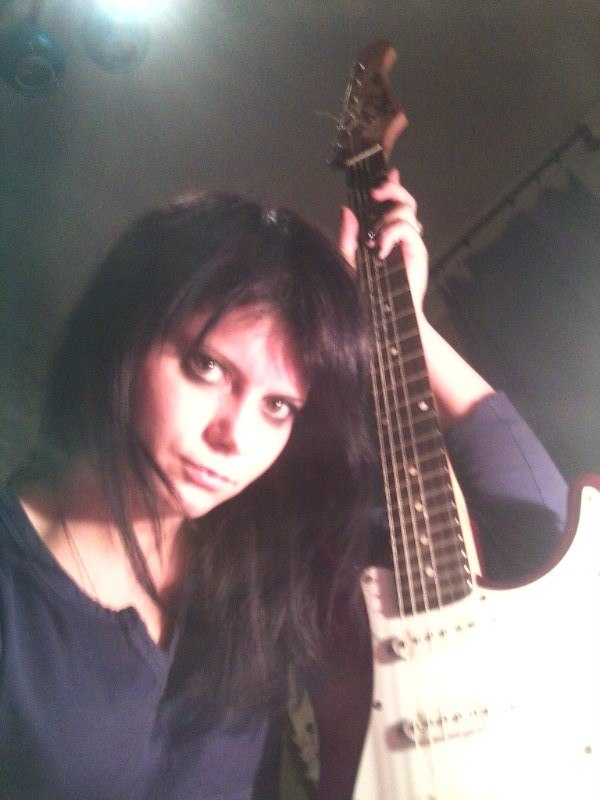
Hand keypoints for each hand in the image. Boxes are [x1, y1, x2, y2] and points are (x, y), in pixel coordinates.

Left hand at [338, 168, 428, 313]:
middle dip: (392, 189)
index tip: (387, 173)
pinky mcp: (418, 251)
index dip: (391, 185)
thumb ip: (348, 238)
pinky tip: (381, 251)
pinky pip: (407, 229)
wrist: (381, 315)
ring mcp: (411, 242)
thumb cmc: (365, 292)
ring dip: (387, 218)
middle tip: (377, 192)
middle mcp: (400, 235)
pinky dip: (392, 234)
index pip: (391, 203)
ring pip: (406, 211)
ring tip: (375, 239)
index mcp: (385, 234)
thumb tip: (346, 209)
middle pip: (404, 200)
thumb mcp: (349, 261)